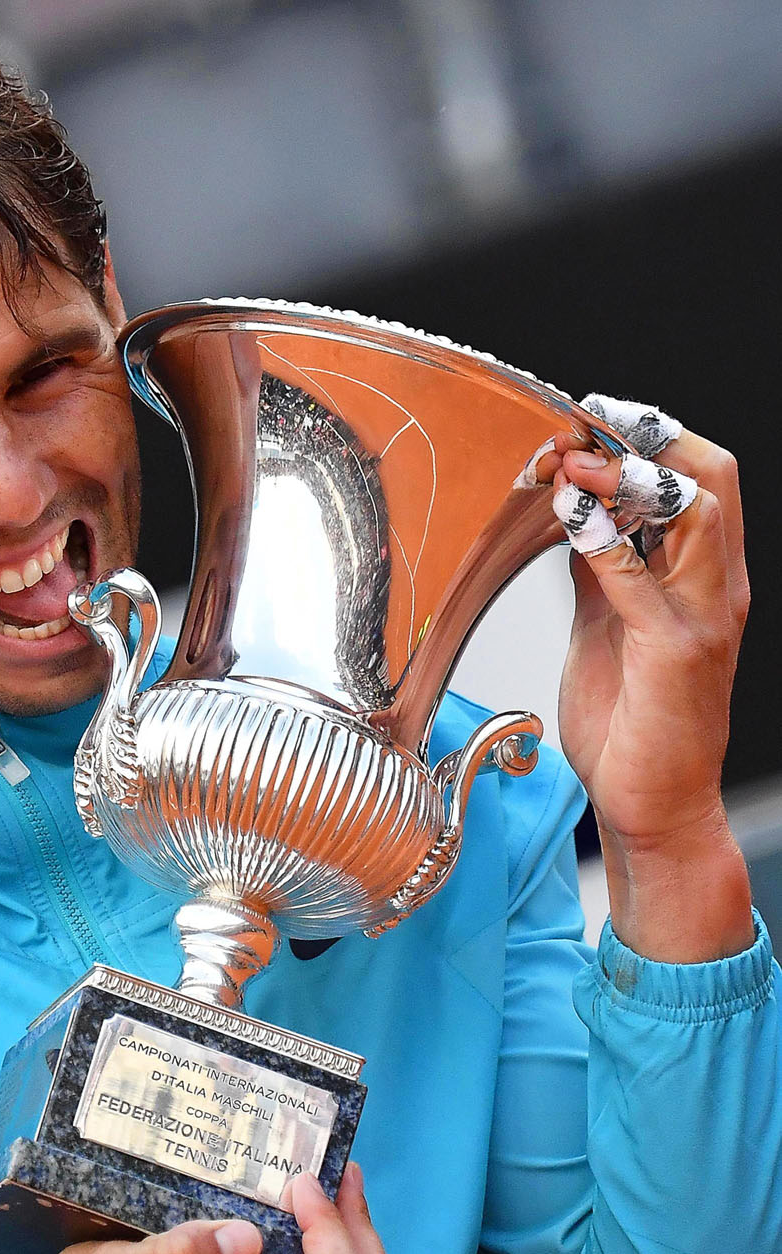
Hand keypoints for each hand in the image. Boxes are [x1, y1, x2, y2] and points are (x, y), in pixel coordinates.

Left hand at [522, 402, 752, 959]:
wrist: (652, 804)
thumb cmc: (631, 722)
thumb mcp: (606, 625)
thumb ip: (599, 569)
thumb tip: (571, 513)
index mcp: (701, 577)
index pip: (695, 477)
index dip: (644, 438)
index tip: (582, 421)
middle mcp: (715, 587)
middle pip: (708, 474)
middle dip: (645, 435)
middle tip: (581, 421)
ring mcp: (702, 617)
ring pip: (695, 510)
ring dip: (626, 474)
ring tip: (570, 460)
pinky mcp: (676, 652)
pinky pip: (642, 579)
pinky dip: (603, 539)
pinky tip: (567, 516)